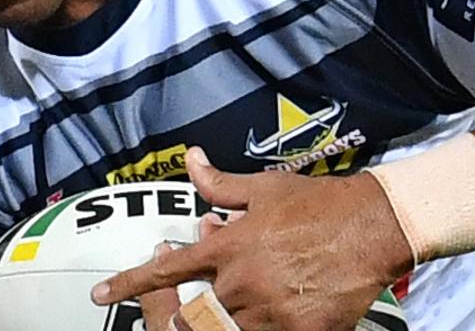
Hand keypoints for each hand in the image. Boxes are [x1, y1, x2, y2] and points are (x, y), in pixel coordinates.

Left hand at [93, 148, 410, 330]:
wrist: (374, 225)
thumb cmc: (319, 203)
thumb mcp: (266, 189)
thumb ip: (220, 184)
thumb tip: (190, 160)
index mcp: (229, 246)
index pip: (166, 269)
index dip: (129, 283)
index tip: (101, 292)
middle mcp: (241, 282)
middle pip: (192, 317)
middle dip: (184, 317)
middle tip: (190, 310)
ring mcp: (269, 312)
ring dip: (223, 324)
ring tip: (239, 308)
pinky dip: (264, 329)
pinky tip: (277, 315)